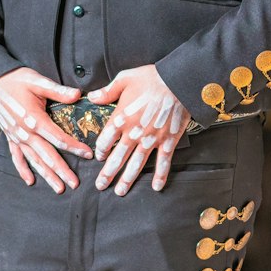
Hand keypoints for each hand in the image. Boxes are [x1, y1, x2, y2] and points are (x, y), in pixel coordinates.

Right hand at [0, 68, 89, 192]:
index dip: (75, 147)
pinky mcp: (10, 137)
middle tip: (75, 184)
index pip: (59, 138)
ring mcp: (16, 137)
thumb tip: (78, 94)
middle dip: (62, 171)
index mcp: (35, 119)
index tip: (88, 155)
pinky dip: (23, 170)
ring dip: (47, 175)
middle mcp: (25, 132)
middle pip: (47, 156)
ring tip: (59, 188)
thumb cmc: (15, 80)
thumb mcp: (37, 81)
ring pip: (34, 160)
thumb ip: (58, 90)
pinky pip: (16, 157)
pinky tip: (30, 181)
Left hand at [88, 65, 189, 195]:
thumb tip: (92, 97)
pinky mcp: (168, 141)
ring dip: (127, 179)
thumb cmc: (152, 78)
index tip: (99, 157)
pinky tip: (156, 187)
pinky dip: (160, 176)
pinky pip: (163, 162)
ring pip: (136, 164)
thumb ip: (107, 91)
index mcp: (120, 117)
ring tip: (120, 192)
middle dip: (108, 174)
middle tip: (101, 186)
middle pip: (117, 157)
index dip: (100, 151)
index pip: (105, 140)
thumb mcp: (125, 79)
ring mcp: (151, 139)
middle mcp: (133, 132)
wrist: (178, 82)